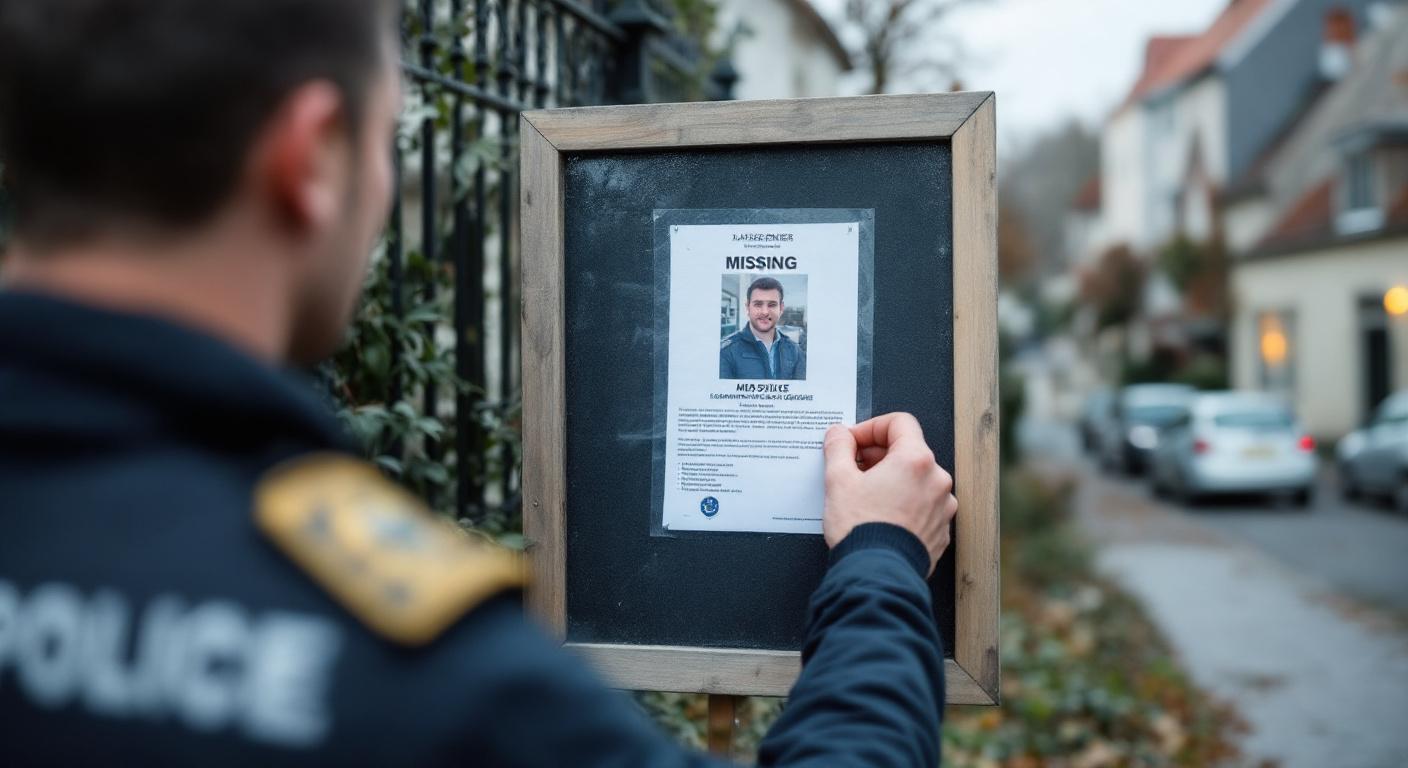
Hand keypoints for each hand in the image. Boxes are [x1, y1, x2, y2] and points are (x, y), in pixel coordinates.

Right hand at [822, 413, 957, 574]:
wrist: (877, 575)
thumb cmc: (862, 530)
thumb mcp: (838, 481)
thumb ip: (838, 448)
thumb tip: (839, 435)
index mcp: (916, 460)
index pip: (899, 423)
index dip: (871, 427)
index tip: (853, 442)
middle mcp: (937, 480)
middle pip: (909, 451)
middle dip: (878, 455)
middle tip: (853, 468)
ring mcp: (942, 507)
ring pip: (916, 480)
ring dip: (892, 480)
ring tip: (866, 496)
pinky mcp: (940, 531)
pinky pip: (922, 505)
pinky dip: (903, 503)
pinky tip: (881, 516)